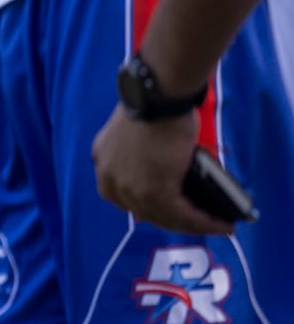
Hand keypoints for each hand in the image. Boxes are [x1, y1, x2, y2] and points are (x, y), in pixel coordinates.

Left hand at [91, 105, 229, 235]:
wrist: (156, 97)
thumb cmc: (153, 108)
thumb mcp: (136, 135)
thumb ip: (141, 157)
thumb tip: (169, 175)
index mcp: (103, 164)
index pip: (125, 198)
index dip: (152, 210)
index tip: (172, 214)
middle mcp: (110, 180)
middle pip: (146, 212)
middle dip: (176, 221)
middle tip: (200, 223)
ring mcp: (131, 189)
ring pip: (165, 218)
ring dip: (195, 225)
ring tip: (218, 226)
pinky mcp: (155, 191)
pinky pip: (182, 215)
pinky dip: (203, 222)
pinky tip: (220, 224)